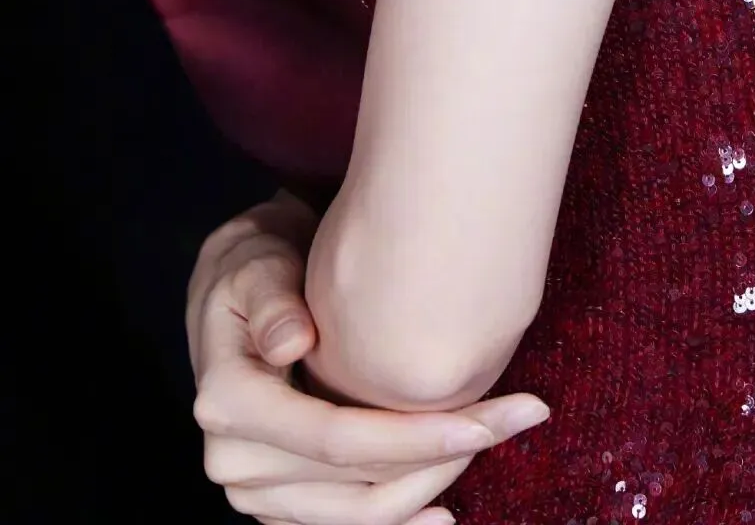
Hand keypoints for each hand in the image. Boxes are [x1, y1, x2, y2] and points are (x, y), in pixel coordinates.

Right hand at [186, 191, 550, 522]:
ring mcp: (255, 491)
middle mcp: (235, 462)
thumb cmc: (254, 267)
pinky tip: (444, 510)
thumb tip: (292, 342)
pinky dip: (397, 516)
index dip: (415, 436)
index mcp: (229, 404)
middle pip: (358, 482)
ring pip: (359, 513)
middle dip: (441, 456)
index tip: (487, 421)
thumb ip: (272, 301)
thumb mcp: (256, 266)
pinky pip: (344, 524)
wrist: (234, 296)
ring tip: (494, 438)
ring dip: (431, 484)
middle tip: (516, 417)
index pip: (335, 439)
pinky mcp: (278, 502)